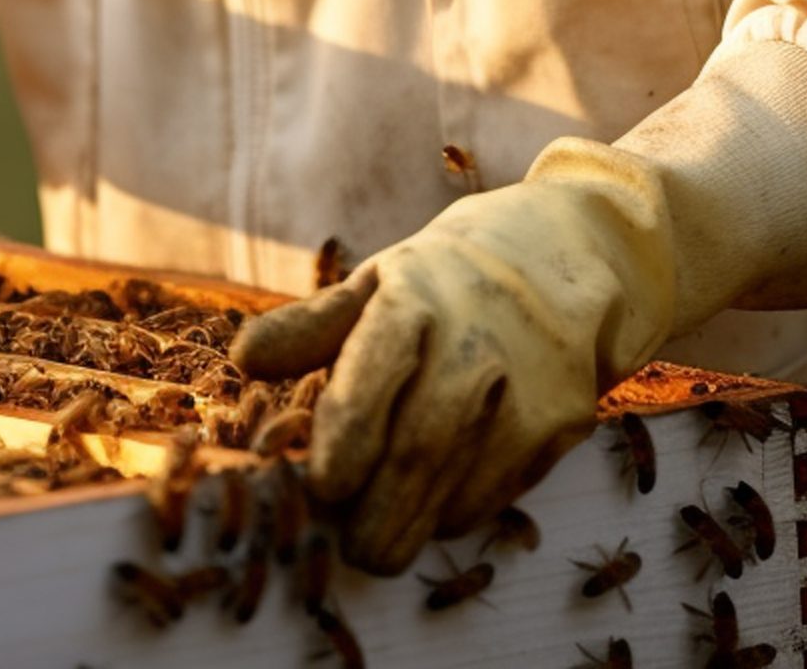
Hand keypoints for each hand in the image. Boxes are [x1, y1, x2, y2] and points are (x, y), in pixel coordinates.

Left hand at [232, 152, 676, 571]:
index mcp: (413, 296)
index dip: (348, 436)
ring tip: (381, 547)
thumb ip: (310, 328)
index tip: (323, 486)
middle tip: (348, 550)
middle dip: (378, 509)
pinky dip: (462, 512)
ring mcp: (526, 382)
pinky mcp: (563, 418)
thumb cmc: (442, 283)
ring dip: (415, 522)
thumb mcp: (376, 284)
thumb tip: (243, 359)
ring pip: (461, 477)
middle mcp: (474, 339)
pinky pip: (503, 485)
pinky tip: (435, 516)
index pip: (375, 372)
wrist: (560, 256)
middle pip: (420, 444)